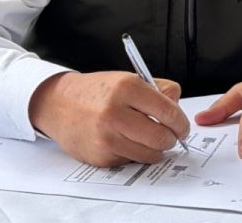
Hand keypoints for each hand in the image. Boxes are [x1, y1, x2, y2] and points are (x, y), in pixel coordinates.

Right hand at [28, 71, 187, 166]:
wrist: (59, 104)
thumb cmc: (97, 92)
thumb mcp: (128, 79)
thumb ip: (158, 90)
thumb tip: (178, 109)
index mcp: (126, 87)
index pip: (168, 111)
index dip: (181, 123)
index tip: (182, 128)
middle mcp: (115, 112)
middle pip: (162, 137)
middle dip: (171, 139)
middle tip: (169, 136)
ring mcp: (106, 137)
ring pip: (150, 154)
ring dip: (155, 150)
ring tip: (147, 139)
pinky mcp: (101, 156)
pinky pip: (131, 161)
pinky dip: (134, 154)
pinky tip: (124, 141)